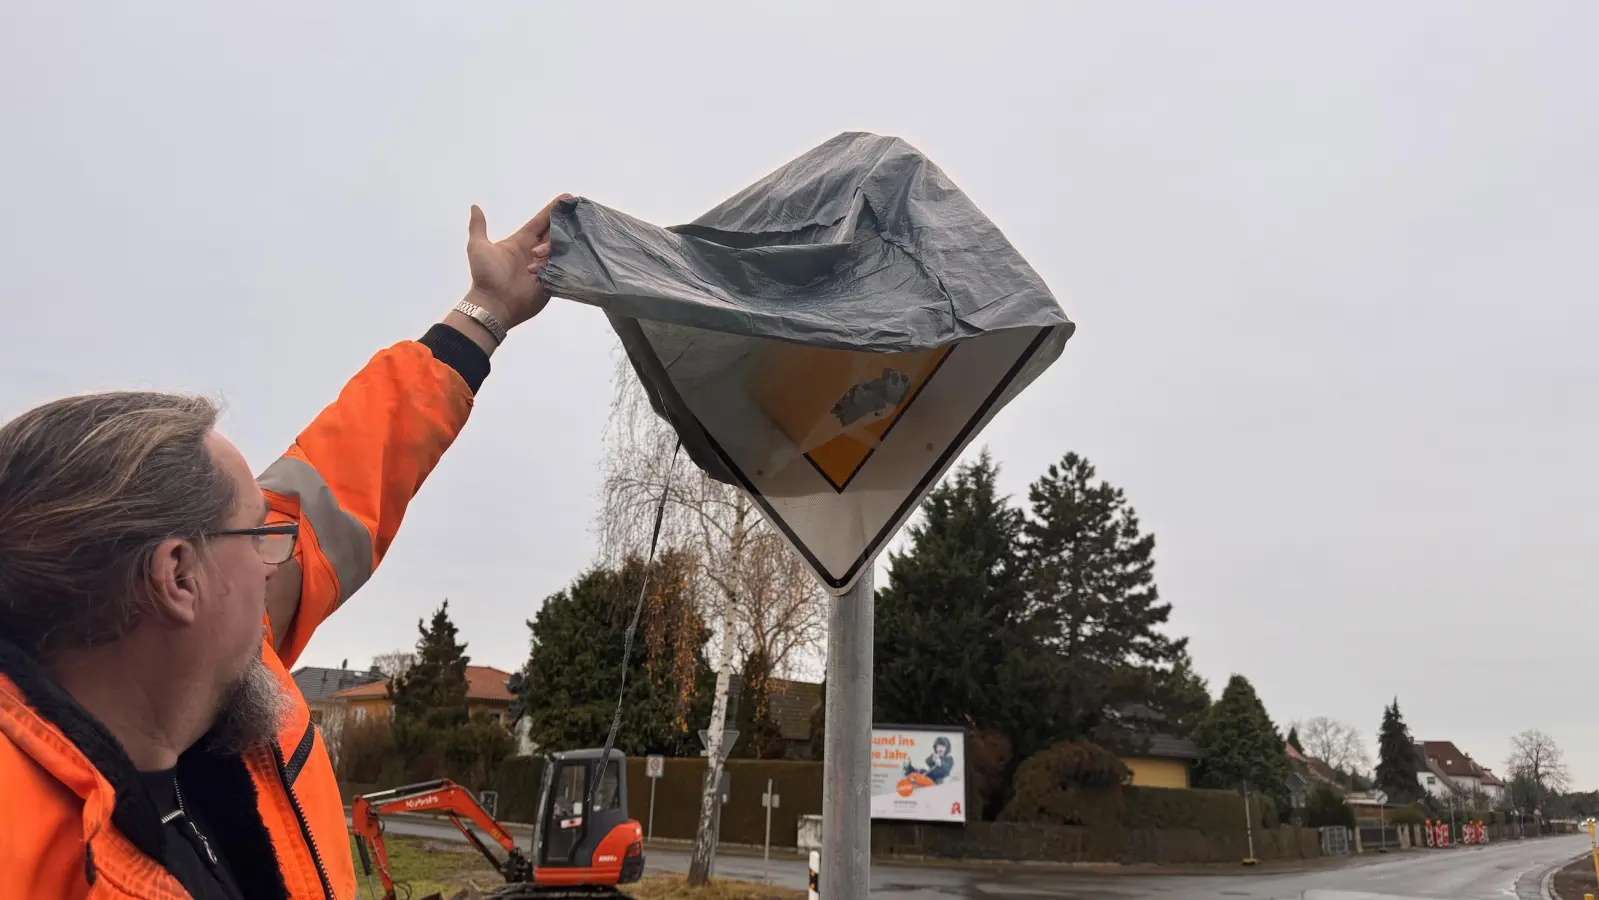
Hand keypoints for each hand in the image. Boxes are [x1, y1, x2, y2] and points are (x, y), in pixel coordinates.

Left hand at [462, 193, 571, 330]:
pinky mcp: (551, 281)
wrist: (493, 305)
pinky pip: (563, 268)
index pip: (540, 222)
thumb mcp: (478, 247)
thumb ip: (478, 227)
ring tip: (541, 253)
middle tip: (574, 216)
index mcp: (521, 241)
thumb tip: (475, 207)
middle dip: (563, 224)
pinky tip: (572, 255)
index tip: (566, 198)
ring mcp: (544, 267)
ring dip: (557, 246)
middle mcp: (535, 252)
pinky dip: (567, 262)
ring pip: (560, 250)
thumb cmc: (486, 276)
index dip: (552, 210)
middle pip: (554, 233)